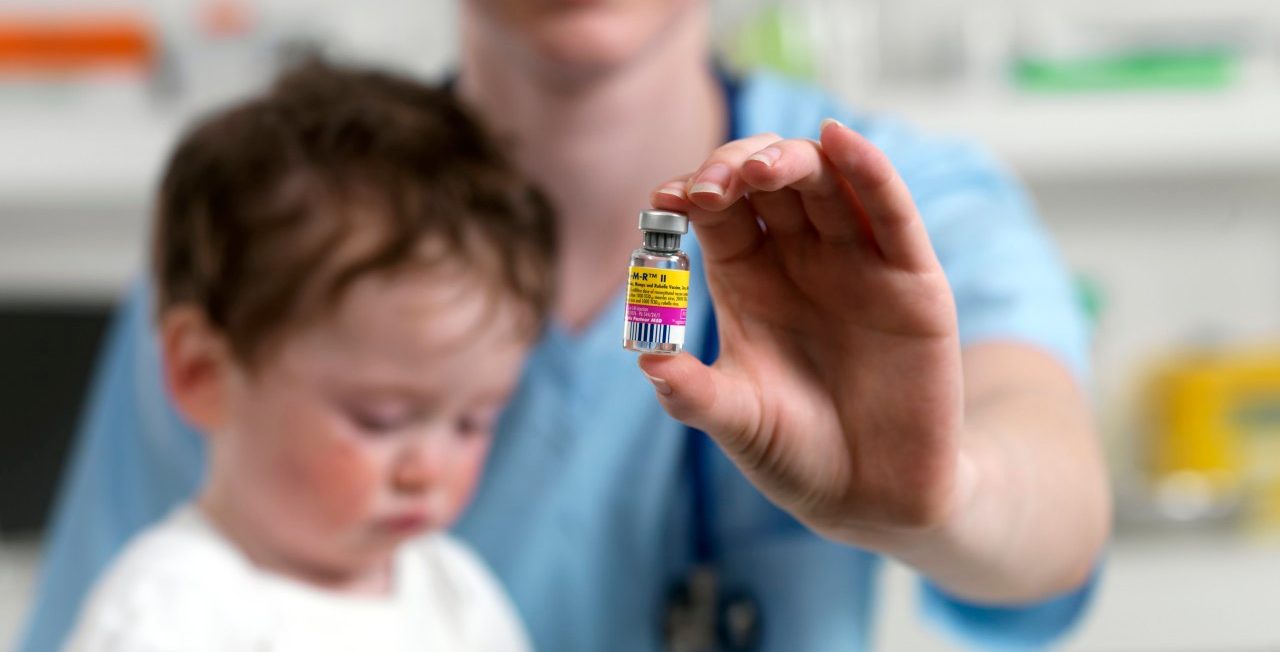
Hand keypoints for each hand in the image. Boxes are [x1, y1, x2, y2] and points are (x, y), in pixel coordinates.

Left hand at [642, 120, 970, 544]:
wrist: (875, 496)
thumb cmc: (796, 454)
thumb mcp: (738, 422)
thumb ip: (694, 393)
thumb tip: (645, 358)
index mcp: (748, 280)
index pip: (719, 213)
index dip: (693, 194)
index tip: (666, 199)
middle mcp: (800, 258)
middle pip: (768, 182)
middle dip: (736, 168)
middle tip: (711, 186)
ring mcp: (857, 262)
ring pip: (826, 183)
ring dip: (792, 161)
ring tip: (761, 167)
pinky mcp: (911, 278)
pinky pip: (890, 213)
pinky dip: (869, 169)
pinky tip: (841, 141)